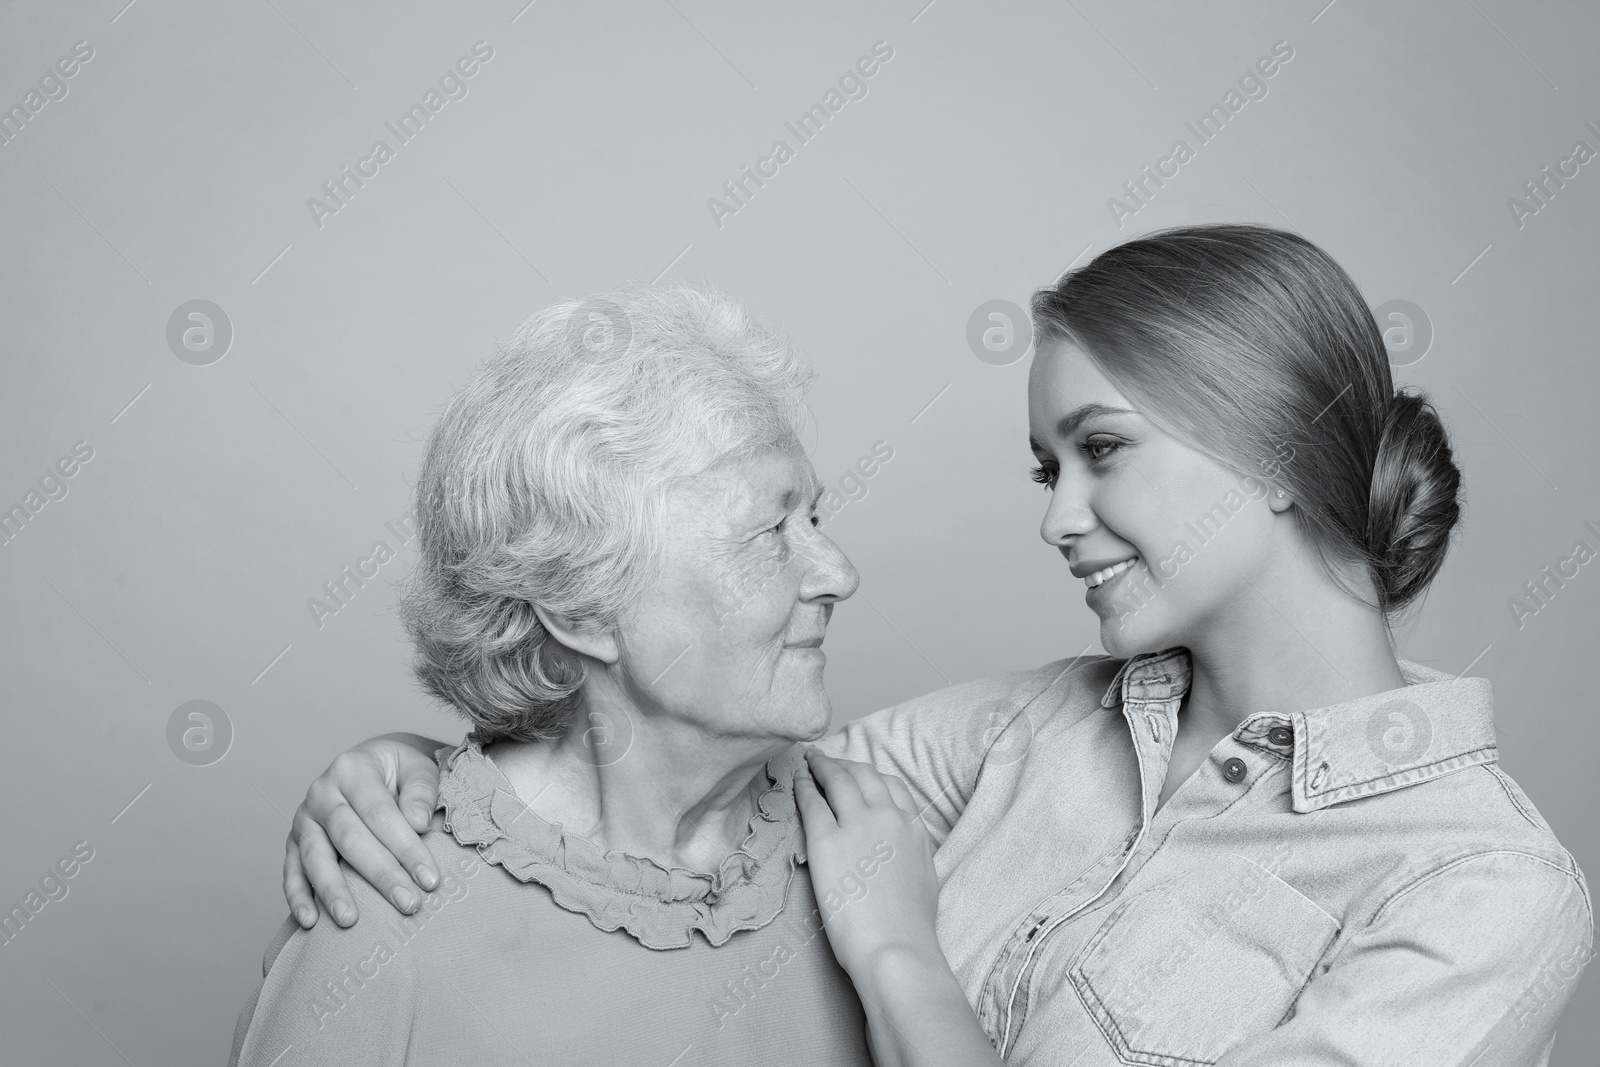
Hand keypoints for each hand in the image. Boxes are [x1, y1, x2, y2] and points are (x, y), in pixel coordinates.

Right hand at [283, 733, 446, 928]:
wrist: (372, 763)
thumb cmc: (398, 771)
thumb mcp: (418, 768)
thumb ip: (421, 792)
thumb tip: (418, 823)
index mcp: (353, 770)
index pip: (380, 814)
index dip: (406, 848)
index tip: (429, 879)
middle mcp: (322, 793)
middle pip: (350, 839)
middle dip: (381, 875)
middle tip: (408, 904)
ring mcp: (304, 819)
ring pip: (316, 858)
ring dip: (333, 892)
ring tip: (350, 920)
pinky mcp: (294, 842)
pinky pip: (291, 871)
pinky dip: (298, 897)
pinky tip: (310, 920)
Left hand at [794, 749, 942, 982]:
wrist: (895, 946)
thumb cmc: (910, 927)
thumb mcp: (925, 879)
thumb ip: (911, 854)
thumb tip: (900, 851)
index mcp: (914, 829)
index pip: (892, 787)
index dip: (871, 776)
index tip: (858, 774)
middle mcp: (888, 818)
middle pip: (864, 775)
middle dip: (845, 764)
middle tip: (829, 761)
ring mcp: (857, 825)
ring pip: (839, 780)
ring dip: (823, 766)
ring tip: (810, 760)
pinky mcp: (826, 840)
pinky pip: (812, 803)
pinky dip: (805, 786)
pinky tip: (798, 780)